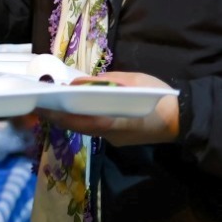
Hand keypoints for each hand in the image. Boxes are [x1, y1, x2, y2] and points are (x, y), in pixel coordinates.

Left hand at [34, 71, 177, 145]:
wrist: (184, 119)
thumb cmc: (160, 98)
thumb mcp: (134, 81)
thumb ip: (105, 82)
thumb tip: (77, 83)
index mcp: (117, 121)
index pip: (83, 121)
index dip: (61, 114)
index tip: (42, 105)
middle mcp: (112, 135)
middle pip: (79, 127)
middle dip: (57, 116)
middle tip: (37, 103)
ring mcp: (115, 140)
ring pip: (85, 130)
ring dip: (66, 118)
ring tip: (48, 103)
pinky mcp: (117, 140)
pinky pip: (94, 130)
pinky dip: (80, 119)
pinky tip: (70, 108)